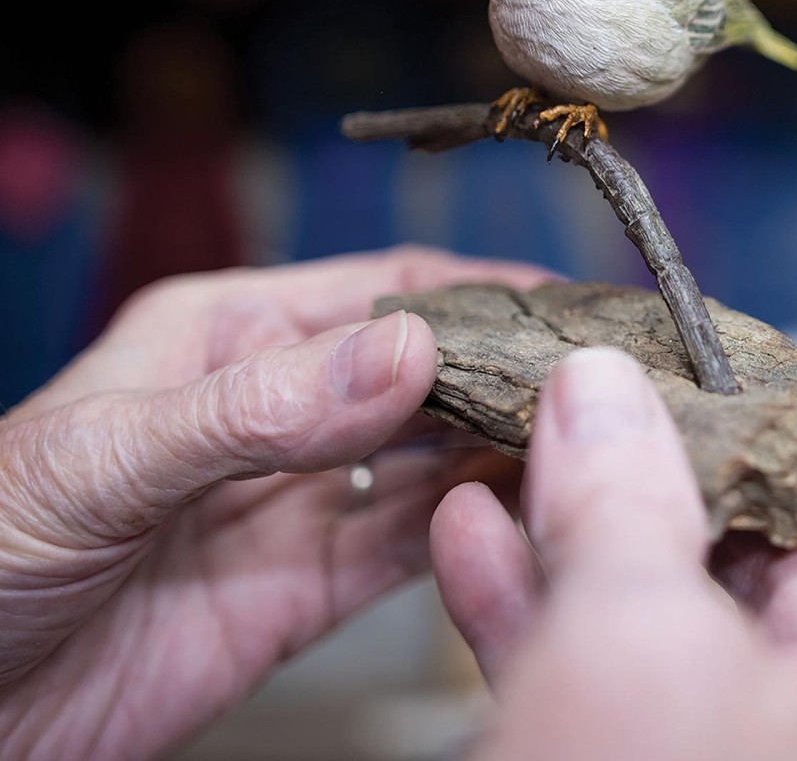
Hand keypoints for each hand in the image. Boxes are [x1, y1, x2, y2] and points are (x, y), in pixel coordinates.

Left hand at [0, 246, 548, 759]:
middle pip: (418, 376)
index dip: (473, 289)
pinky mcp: (301, 591)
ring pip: (425, 464)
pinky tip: (519, 517)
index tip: (562, 301)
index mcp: (229, 337)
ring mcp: (294, 501)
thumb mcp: (111, 452)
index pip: (377, 290)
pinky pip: (403, 551)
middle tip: (600, 379)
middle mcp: (276, 409)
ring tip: (581, 444)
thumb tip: (408, 351)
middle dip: (504, 372)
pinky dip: (466, 533)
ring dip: (498, 452)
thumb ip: (260, 405)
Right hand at [432, 349, 796, 759]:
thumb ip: (622, 500)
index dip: (765, 418)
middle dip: (629, 457)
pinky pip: (567, 662)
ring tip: (501, 439)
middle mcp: (783, 700)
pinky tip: (468, 535)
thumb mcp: (634, 637)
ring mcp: (690, 732)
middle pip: (719, 539)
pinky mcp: (606, 754)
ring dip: (549, 517)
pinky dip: (514, 596)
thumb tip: (599, 386)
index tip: (697, 357)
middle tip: (579, 382)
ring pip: (628, 600)